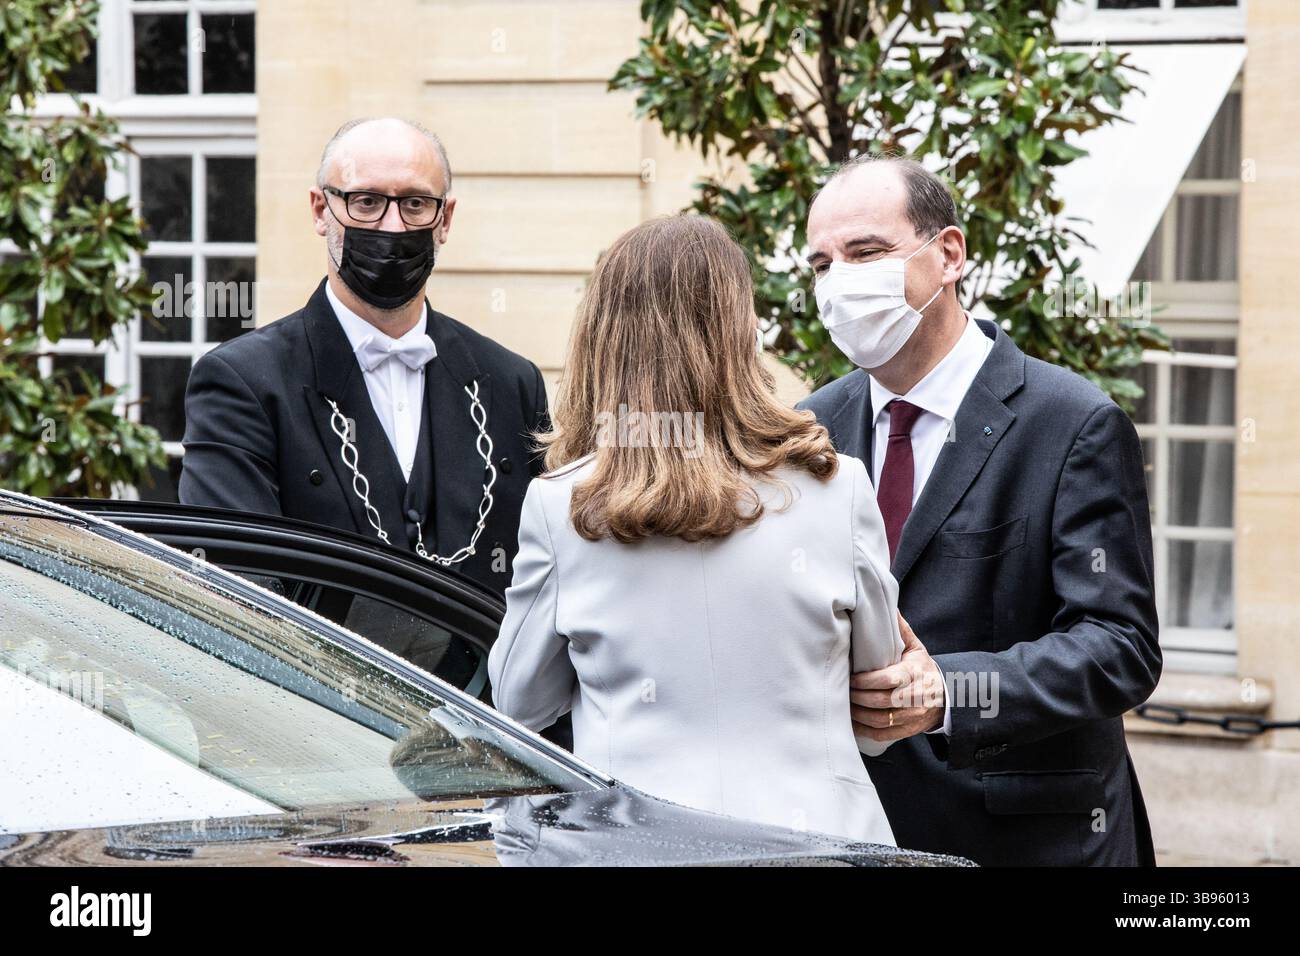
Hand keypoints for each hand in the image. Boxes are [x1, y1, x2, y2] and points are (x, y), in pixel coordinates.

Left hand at [850, 612, 944, 742]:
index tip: (851, 676)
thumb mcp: (915, 648)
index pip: (888, 679)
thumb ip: (900, 630)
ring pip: (880, 720)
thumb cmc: (923, 669)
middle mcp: (914, 697)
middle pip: (881, 701)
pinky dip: (864, 730)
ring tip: (844, 704)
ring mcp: (911, 716)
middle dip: (857, 696)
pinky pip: (883, 734)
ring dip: (858, 714)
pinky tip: (852, 722)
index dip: (866, 680)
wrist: (945, 698)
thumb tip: (888, 606)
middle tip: (842, 689)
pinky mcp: (907, 730)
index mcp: (914, 674)